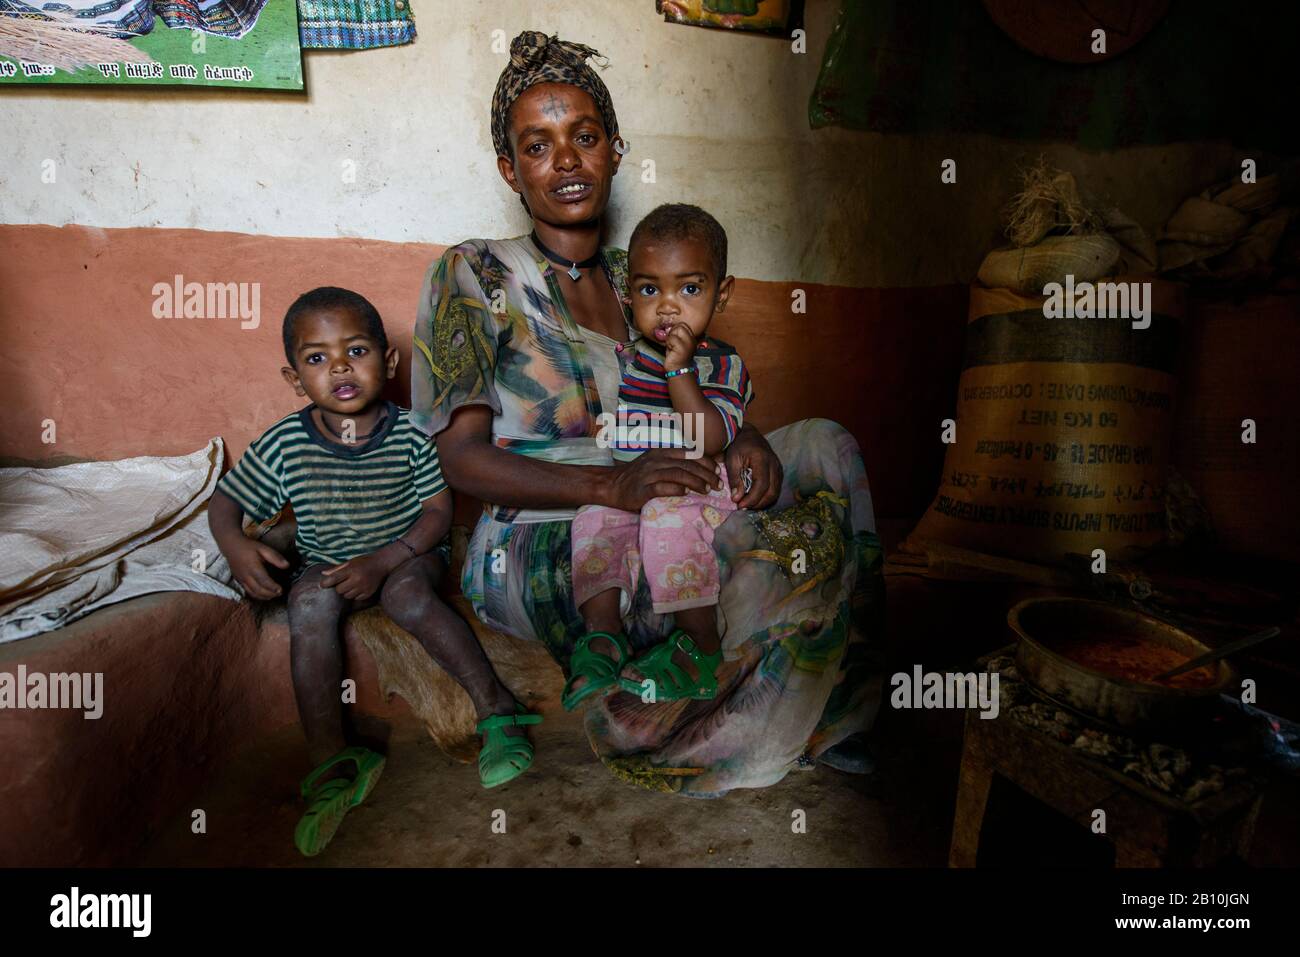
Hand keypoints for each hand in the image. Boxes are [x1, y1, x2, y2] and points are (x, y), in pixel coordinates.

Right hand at [226, 537, 291, 599]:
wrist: (231, 546)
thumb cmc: (249, 547)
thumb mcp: (263, 548)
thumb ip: (275, 557)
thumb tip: (287, 565)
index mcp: (252, 567)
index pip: (264, 581)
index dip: (273, 587)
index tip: (281, 589)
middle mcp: (246, 575)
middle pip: (258, 590)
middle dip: (270, 594)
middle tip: (280, 593)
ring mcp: (241, 579)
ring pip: (252, 593)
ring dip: (264, 597)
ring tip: (274, 595)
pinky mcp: (239, 581)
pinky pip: (248, 591)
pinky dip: (257, 595)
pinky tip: (264, 594)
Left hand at [320, 551, 393, 600]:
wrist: (382, 564)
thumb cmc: (363, 562)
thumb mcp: (350, 562)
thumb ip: (336, 569)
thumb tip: (323, 574)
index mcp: (351, 570)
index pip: (334, 578)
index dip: (326, 583)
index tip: (322, 585)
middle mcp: (357, 579)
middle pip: (339, 590)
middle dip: (339, 587)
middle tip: (343, 582)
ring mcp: (363, 587)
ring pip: (347, 596)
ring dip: (347, 592)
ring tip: (352, 584)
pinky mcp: (368, 593)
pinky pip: (356, 598)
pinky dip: (355, 595)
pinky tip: (359, 587)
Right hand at [602, 448, 723, 511]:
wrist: (612, 485)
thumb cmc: (638, 476)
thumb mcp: (656, 462)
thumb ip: (674, 463)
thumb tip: (700, 469)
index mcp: (662, 452)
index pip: (689, 454)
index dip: (706, 462)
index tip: (718, 471)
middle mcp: (656, 461)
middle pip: (687, 465)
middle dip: (706, 474)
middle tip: (718, 484)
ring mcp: (648, 474)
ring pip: (677, 475)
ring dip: (695, 482)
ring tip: (708, 489)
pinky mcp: (642, 489)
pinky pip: (661, 487)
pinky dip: (676, 489)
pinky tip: (686, 493)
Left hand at [663, 323, 696, 372]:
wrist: (678, 371)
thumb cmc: (675, 357)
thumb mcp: (676, 344)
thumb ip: (674, 335)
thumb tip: (668, 328)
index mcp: (692, 338)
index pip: (684, 325)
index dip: (676, 329)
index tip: (673, 338)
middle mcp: (692, 340)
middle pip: (680, 325)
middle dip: (673, 332)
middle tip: (672, 343)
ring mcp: (688, 343)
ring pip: (675, 330)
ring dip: (670, 338)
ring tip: (671, 347)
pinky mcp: (682, 347)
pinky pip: (671, 338)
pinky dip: (668, 343)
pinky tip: (671, 350)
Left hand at [724, 426, 782, 508]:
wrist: (748, 434)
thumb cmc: (738, 446)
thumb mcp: (732, 460)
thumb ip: (734, 479)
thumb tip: (737, 499)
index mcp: (762, 459)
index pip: (761, 484)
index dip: (752, 498)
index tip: (740, 505)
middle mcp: (774, 464)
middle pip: (772, 491)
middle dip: (757, 503)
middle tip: (743, 507)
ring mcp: (779, 468)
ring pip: (776, 492)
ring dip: (762, 502)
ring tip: (747, 504)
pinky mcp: (779, 472)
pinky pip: (776, 489)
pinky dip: (766, 497)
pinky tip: (754, 499)